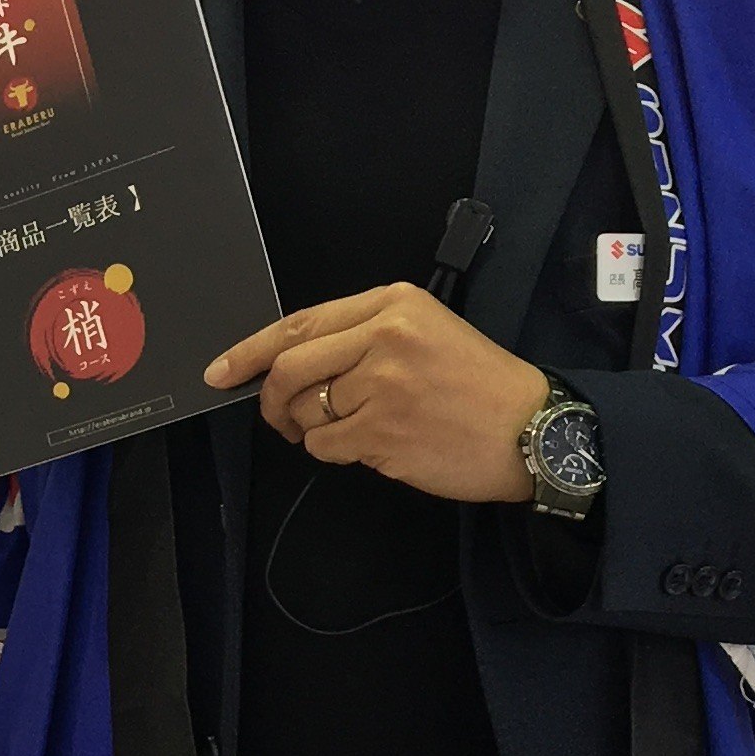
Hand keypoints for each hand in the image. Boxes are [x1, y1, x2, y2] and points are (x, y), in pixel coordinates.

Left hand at [207, 285, 553, 505]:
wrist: (533, 430)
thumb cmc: (480, 385)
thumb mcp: (427, 331)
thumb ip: (362, 336)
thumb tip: (290, 363)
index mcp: (392, 304)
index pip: (300, 323)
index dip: (250, 350)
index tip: (221, 370)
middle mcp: (384, 337)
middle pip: (290, 367)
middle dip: (269, 399)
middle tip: (275, 416)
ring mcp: (381, 386)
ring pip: (306, 410)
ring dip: (311, 428)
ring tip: (350, 429)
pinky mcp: (382, 431)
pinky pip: (326, 446)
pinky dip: (335, 452)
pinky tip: (370, 445)